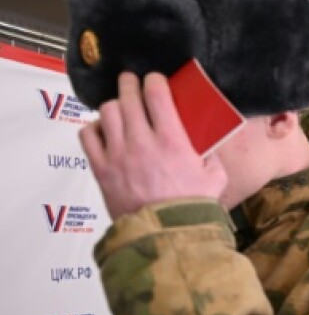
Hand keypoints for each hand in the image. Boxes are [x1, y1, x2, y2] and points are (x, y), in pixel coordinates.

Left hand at [79, 72, 227, 218]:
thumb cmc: (193, 207)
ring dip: (114, 105)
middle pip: (127, 97)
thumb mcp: (215, 176)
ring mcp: (118, 154)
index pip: (156, 95)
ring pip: (107, 112)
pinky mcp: (101, 169)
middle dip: (129, 84)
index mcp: (173, 141)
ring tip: (119, 108)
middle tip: (132, 82)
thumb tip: (207, 140)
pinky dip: (94, 128)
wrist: (167, 234)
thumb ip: (210, 154)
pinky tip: (104, 131)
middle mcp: (142, 142)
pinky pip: (88, 135)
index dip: (154, 80)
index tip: (155, 79)